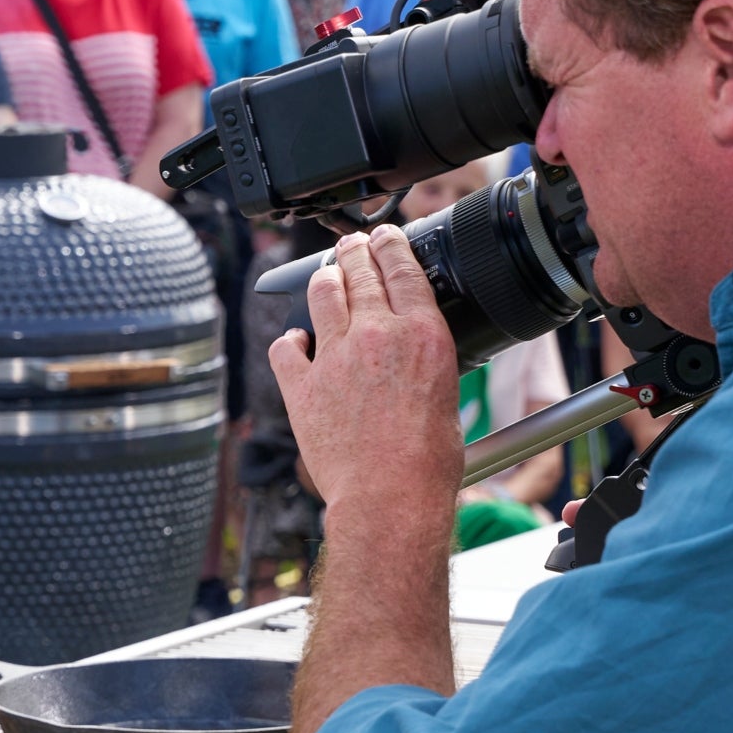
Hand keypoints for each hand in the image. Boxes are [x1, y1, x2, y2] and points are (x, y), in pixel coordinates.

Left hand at [266, 227, 461, 539]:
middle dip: (353, 250)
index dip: (390, 244)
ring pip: (322, 294)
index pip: (401, 267)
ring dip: (325, 278)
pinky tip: (295, 340)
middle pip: (359, 270)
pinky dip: (289, 340)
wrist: (389, 496)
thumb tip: (414, 346)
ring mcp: (333, 356)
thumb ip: (425, 355)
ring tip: (327, 274)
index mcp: (421, 333)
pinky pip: (285, 346)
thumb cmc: (427, 460)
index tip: (384, 236)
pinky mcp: (300, 385)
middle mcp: (376, 334)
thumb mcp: (448, 391)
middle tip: (352, 245)